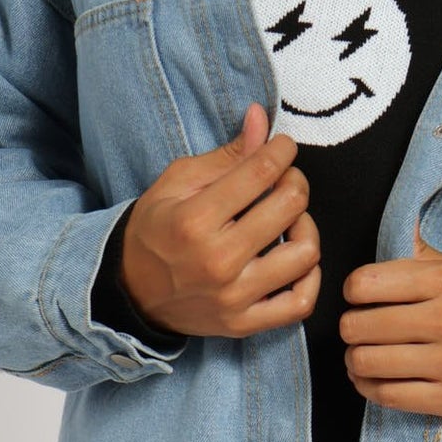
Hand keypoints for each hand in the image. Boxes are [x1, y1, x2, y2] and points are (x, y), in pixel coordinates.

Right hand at [120, 103, 320, 338]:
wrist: (131, 291)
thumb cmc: (156, 229)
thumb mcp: (177, 182)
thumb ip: (225, 154)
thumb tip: (260, 117)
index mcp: (194, 219)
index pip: (261, 171)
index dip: (282, 150)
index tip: (283, 147)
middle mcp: (217, 260)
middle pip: (290, 206)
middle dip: (295, 181)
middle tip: (285, 180)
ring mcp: (233, 297)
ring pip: (305, 254)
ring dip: (306, 227)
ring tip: (290, 220)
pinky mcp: (244, 324)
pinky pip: (301, 302)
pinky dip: (310, 278)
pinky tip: (297, 259)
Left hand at [338, 218, 441, 417]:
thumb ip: (418, 251)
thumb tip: (396, 223)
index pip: (365, 284)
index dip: (352, 290)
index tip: (359, 296)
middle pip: (359, 326)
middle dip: (350, 327)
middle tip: (358, 328)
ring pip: (367, 363)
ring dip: (355, 360)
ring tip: (362, 355)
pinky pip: (387, 395)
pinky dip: (368, 387)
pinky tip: (371, 378)